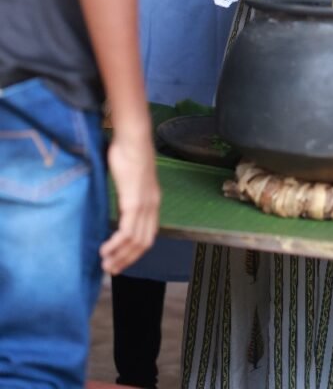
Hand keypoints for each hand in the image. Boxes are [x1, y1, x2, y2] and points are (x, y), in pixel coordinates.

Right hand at [99, 130, 160, 274]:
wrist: (133, 138)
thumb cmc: (128, 151)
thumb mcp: (130, 177)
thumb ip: (128, 192)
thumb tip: (120, 201)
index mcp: (153, 200)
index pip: (149, 234)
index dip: (137, 251)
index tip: (123, 260)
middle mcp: (152, 206)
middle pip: (143, 243)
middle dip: (127, 260)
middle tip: (112, 270)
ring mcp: (144, 205)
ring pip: (134, 241)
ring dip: (119, 256)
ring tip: (105, 265)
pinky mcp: (133, 202)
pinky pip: (126, 232)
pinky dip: (115, 245)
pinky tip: (105, 250)